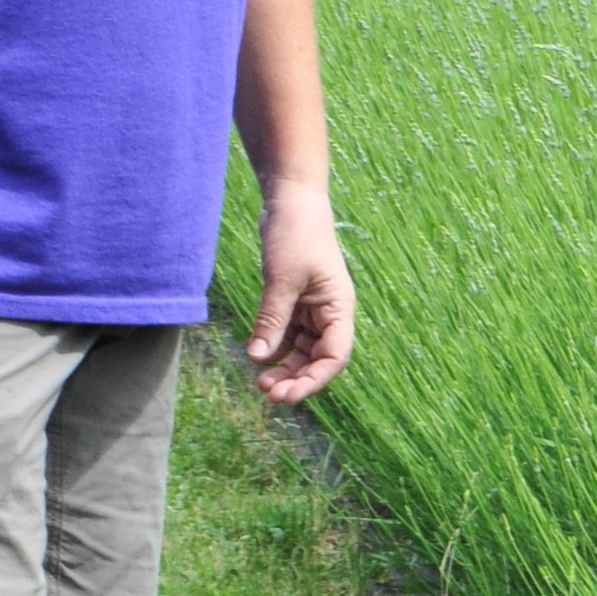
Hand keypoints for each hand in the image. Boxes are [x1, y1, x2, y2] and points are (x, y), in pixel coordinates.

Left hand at [247, 183, 353, 403]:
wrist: (290, 199)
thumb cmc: (295, 234)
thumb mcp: (282, 280)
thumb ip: (272, 320)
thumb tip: (258, 358)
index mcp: (339, 307)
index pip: (335, 356)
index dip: (315, 380)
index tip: (288, 396)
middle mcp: (329, 312)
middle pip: (318, 358)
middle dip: (296, 378)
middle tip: (268, 394)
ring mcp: (312, 308)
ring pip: (302, 350)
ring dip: (284, 367)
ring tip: (260, 382)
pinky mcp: (294, 301)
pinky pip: (288, 334)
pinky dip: (275, 347)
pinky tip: (258, 356)